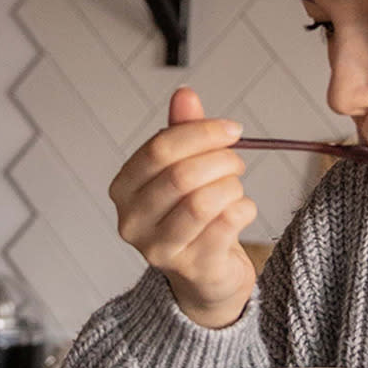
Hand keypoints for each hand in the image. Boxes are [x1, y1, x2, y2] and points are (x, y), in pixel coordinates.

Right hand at [107, 87, 256, 327]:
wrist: (205, 274)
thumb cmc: (191, 214)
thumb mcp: (183, 167)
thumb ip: (182, 130)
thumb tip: (184, 93)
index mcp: (123, 188)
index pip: (159, 149)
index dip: (201, 133)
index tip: (232, 129)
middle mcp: (132, 221)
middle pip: (181, 175)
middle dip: (220, 160)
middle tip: (237, 161)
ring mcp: (158, 249)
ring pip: (203, 202)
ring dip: (232, 186)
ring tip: (236, 186)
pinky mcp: (191, 268)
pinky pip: (225, 226)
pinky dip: (243, 209)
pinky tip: (242, 209)